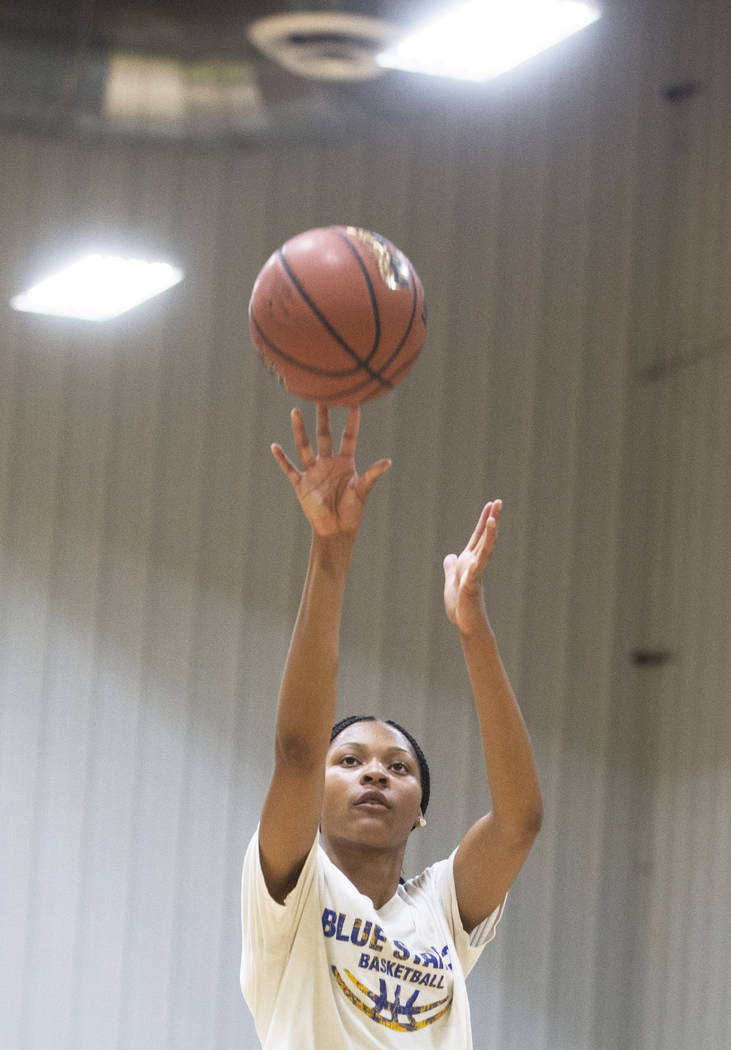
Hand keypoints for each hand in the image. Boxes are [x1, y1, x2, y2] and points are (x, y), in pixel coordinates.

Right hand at [271, 405, 390, 537]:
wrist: (336, 530)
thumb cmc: (352, 511)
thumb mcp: (362, 491)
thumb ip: (372, 475)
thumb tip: (388, 461)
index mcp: (345, 462)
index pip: (348, 437)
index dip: (351, 421)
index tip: (354, 402)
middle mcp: (328, 463)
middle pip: (324, 435)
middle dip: (323, 417)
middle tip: (322, 397)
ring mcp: (313, 472)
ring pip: (304, 446)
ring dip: (300, 430)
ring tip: (295, 411)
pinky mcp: (301, 483)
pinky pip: (289, 468)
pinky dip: (281, 458)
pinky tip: (274, 446)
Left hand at [443, 500, 501, 633]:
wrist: (466, 624)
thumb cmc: (461, 606)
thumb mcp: (452, 582)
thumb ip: (452, 568)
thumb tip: (450, 556)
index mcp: (469, 561)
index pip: (478, 536)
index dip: (484, 520)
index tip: (491, 505)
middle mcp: (475, 564)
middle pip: (485, 538)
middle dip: (491, 520)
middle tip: (499, 502)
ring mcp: (475, 574)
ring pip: (484, 551)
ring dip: (489, 535)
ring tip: (493, 519)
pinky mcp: (471, 586)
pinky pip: (475, 571)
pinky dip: (478, 561)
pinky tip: (479, 555)